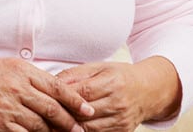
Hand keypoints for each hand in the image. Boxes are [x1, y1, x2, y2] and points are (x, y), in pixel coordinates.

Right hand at [0, 58, 94, 131]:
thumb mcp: (6, 66)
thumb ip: (29, 77)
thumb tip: (51, 90)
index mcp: (21, 71)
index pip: (57, 87)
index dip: (75, 101)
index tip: (87, 110)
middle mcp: (17, 88)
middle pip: (52, 108)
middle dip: (70, 122)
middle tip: (79, 129)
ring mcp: (8, 107)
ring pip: (41, 125)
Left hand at [56, 58, 181, 131]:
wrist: (148, 91)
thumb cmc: (120, 76)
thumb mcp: (98, 67)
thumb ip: (74, 75)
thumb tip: (51, 82)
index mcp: (112, 83)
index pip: (82, 93)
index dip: (63, 97)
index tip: (46, 98)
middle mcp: (118, 103)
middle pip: (84, 113)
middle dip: (62, 114)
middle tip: (44, 113)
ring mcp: (121, 120)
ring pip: (89, 128)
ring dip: (69, 127)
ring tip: (52, 123)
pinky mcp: (122, 131)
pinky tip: (69, 128)